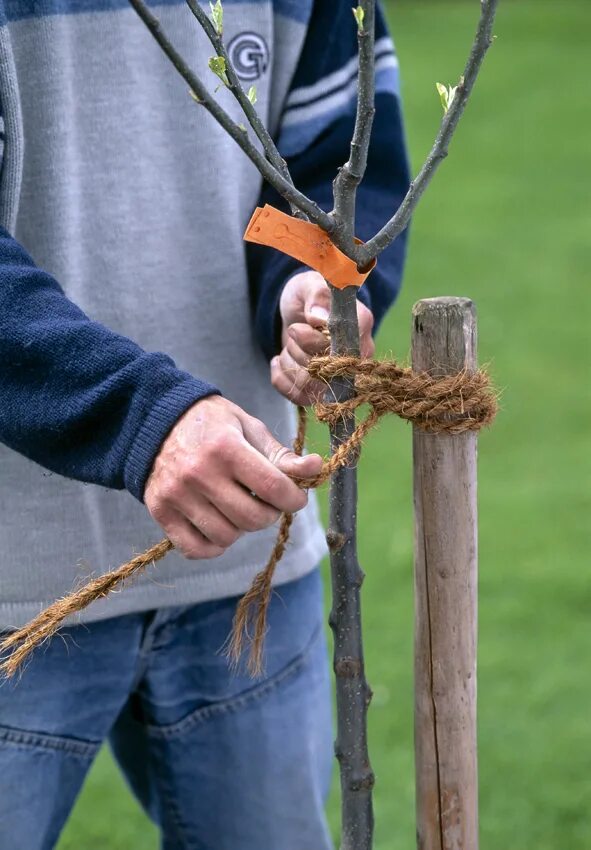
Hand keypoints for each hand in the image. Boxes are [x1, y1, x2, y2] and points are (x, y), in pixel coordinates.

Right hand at [144, 396, 322, 558]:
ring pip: (227, 537)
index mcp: (226, 448)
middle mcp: (199, 473)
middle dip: (270, 514)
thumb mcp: (249, 429)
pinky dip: (214, 545)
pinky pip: (196, 549)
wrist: (157, 421)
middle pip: (253, 518)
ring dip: (242, 528)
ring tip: (238, 507)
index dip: (294, 498)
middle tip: (266, 501)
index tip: (295, 497)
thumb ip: (281, 455)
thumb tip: (315, 468)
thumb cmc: (213, 425)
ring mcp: (177, 495)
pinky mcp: (161, 512)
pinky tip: (219, 524)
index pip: (274, 488)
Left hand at [271, 270, 374, 404]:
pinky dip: (281, 379)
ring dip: (289, 362)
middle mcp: (356, 355)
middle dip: (298, 348)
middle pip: (324, 367)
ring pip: (310, 384)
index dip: (316, 339)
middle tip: (294, 329)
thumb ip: (315, 296)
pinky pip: (299, 397)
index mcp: (360, 324)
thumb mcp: (308, 285)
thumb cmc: (309, 296)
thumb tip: (318, 317)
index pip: (345, 344)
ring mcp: (341, 376)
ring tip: (289, 345)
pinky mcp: (321, 390)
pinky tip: (279, 360)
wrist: (298, 313)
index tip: (303, 323)